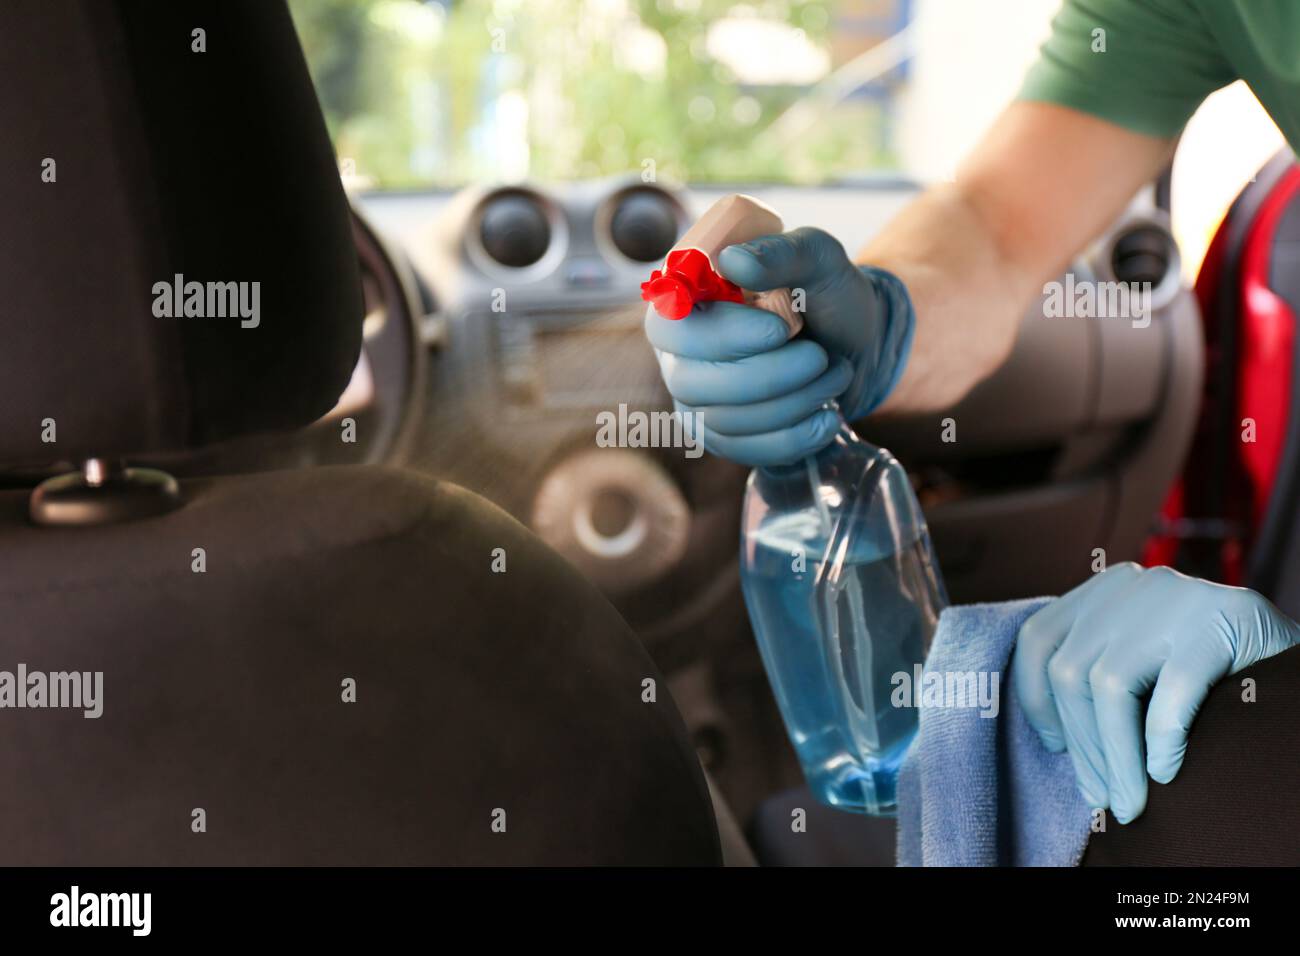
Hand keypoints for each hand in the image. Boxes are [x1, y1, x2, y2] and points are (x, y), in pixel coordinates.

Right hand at [644, 227, 913, 466]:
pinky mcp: (724, 438)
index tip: (780, 330)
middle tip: (820, 357)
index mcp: (685, 302)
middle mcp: (678, 354)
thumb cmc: (824, 292)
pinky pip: (746, 450)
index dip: (721, 336)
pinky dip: (795, 437)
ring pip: (723, 420)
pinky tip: (827, 417)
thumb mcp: (816, 258)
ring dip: (793, 402)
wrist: (855, 343)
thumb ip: (779, 253)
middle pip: (692, 382)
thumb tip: (731, 261)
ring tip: (835, 373)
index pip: (669, 327)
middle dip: (767, 376)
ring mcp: (697, 401)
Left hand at [1013, 563, 1299, 822]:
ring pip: (1108, 685)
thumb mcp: (1145, 656)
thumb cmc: (1213, 668)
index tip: (1055, 746)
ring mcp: (1174, 598)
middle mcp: (1131, 586)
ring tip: (1130, 800)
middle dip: (1084, 747)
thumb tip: (1065, 751)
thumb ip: (1101, 674)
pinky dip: (1161, 739)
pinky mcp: (1219, 622)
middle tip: (1103, 797)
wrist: (1291, 659)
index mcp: (1105, 591)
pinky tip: (1166, 771)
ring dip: (1116, 756)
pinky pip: (1170, 690)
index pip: (1039, 640)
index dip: (1036, 698)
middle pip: (1070, 672)